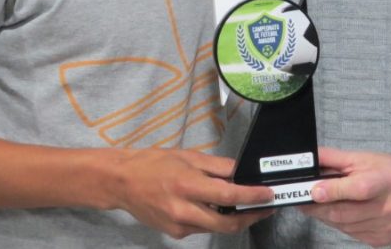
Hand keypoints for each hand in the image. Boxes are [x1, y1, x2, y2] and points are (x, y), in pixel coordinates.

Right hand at [109, 149, 273, 238]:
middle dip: (251, 216)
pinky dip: (213, 219)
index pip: (229, 194)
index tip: (268, 195)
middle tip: (265, 207)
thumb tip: (241, 171)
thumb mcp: (188, 156)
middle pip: (227, 223)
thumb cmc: (153, 164)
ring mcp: (179, 225)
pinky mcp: (175, 234)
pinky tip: (216, 208)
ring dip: (233, 219)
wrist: (122, 183)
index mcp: (188, 185)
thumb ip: (217, 166)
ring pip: (216, 228)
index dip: (252, 196)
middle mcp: (184, 210)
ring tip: (246, 206)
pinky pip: (202, 228)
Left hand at [300, 147, 390, 246]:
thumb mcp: (363, 158)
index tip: (313, 191)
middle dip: (318, 208)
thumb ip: (334, 158)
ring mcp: (385, 227)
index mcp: (386, 182)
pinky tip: (337, 213)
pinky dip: (339, 224)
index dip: (334, 191)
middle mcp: (388, 208)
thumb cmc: (388, 172)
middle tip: (302, 200)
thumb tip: (309, 159)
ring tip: (317, 205)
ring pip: (344, 226)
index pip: (358, 189)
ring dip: (326, 216)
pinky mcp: (381, 240)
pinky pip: (351, 234)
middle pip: (345, 213)